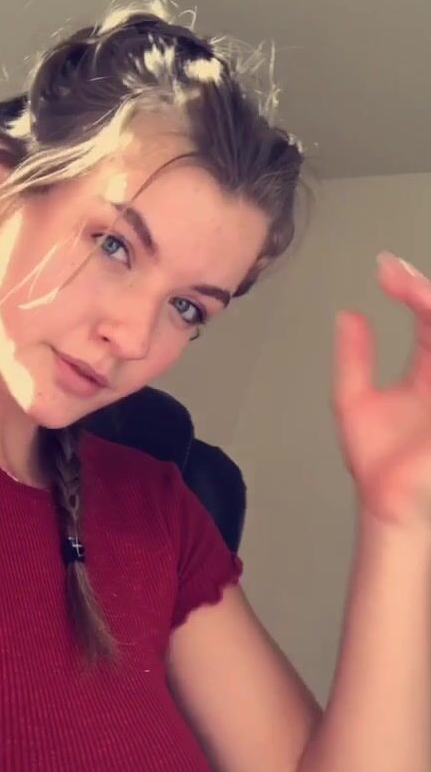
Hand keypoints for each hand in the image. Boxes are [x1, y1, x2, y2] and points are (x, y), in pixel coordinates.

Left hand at [333, 252, 430, 528]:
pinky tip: (425, 313)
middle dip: (424, 291)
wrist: (386, 502)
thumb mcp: (354, 400)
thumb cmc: (378, 462)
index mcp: (427, 369)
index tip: (385, 269)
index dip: (410, 287)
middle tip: (397, 277)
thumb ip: (355, 359)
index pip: (428, 316)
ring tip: (413, 293)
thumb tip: (349, 316)